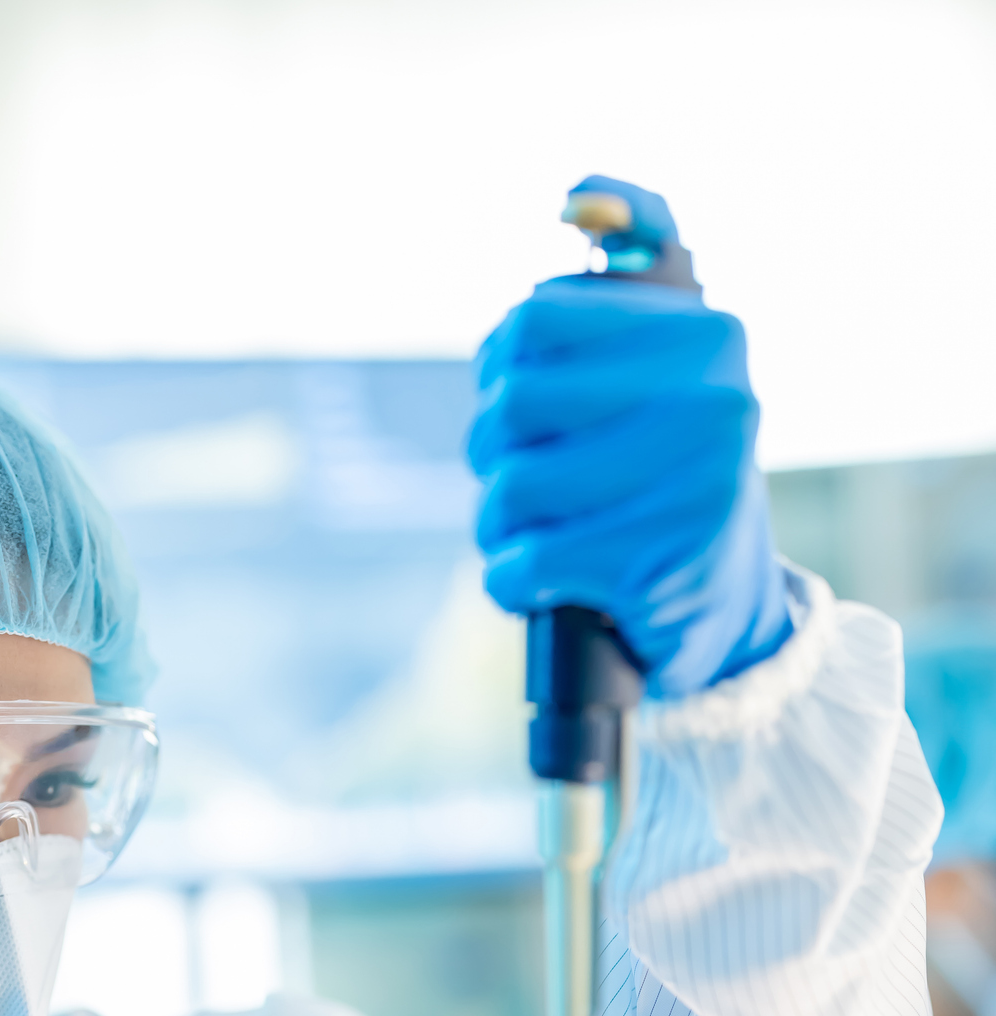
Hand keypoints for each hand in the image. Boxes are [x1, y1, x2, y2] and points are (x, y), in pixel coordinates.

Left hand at [468, 175, 791, 697]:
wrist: (728, 614)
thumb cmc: (668, 480)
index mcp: (708, 337)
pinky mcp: (653, 571)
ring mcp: (690, 490)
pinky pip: (521, 565)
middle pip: (512, 403)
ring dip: (499, 525)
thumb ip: (626, 272)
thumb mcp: (661, 366)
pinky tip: (545, 586)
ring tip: (534, 537)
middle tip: (521, 485)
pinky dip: (512, 583)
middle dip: (495, 453)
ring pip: (510, 488)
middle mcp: (712, 403)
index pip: (533, 320)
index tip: (524, 406)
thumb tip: (576, 192)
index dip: (501, 370)